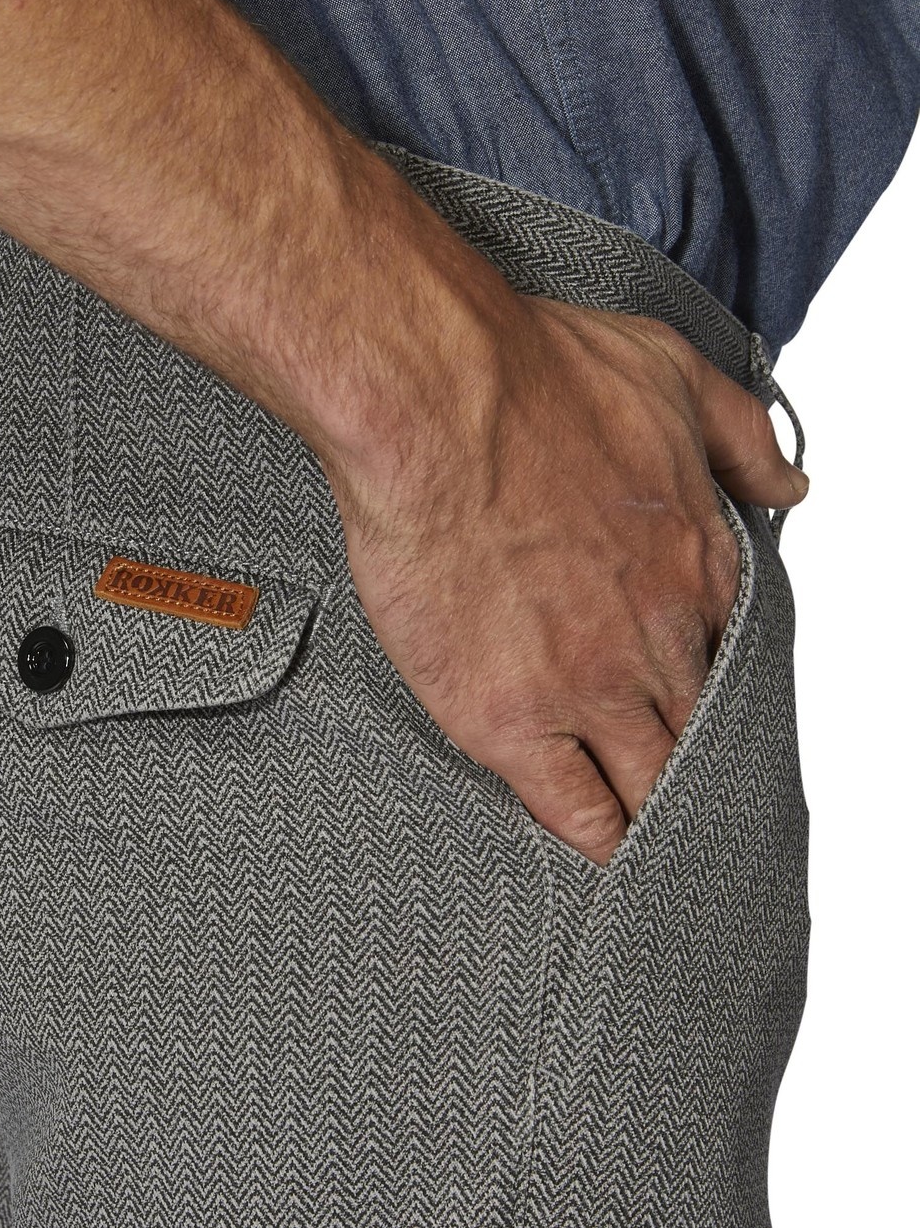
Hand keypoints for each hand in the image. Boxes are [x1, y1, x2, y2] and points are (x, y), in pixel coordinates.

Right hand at [325, 285, 806, 864]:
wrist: (438, 403)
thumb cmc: (535, 375)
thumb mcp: (672, 374)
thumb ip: (742, 437)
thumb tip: (789, 486)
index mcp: (699, 564)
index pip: (731, 658)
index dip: (713, 687)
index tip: (693, 701)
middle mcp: (658, 638)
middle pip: (699, 734)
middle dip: (694, 763)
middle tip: (680, 788)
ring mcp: (587, 688)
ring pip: (650, 784)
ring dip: (655, 811)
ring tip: (651, 838)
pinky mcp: (511, 722)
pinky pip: (573, 809)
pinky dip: (597, 839)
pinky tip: (603, 852)